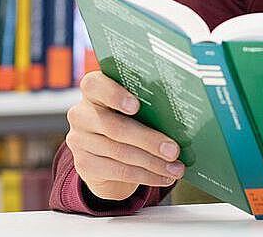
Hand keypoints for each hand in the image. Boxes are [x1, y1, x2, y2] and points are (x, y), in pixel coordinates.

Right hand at [66, 70, 185, 201]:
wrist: (105, 153)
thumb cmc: (128, 120)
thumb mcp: (134, 108)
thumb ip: (147, 104)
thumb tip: (182, 118)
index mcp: (94, 90)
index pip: (94, 85)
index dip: (114, 94)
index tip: (136, 106)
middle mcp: (81, 114)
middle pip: (115, 127)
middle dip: (149, 140)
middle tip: (174, 150)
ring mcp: (79, 140)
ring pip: (120, 152)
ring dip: (153, 163)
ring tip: (176, 168)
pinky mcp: (84, 164)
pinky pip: (118, 171)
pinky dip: (146, 176)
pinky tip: (164, 177)